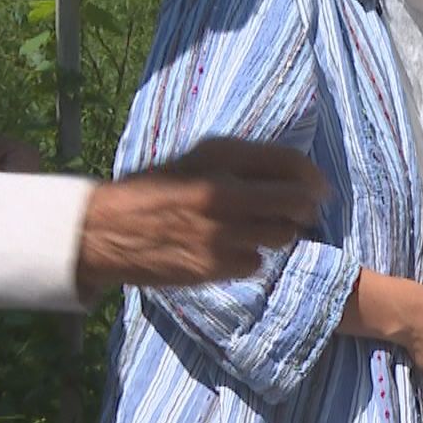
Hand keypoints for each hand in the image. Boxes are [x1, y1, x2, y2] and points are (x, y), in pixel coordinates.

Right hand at [76, 138, 328, 292]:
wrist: (103, 230)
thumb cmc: (154, 191)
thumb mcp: (196, 161)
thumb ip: (243, 162)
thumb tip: (298, 174)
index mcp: (221, 157)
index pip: (292, 164)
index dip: (314, 178)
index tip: (319, 188)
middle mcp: (225, 191)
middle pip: (297, 202)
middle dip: (306, 209)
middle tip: (302, 214)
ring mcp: (221, 232)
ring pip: (282, 236)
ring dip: (278, 234)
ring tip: (258, 230)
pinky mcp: (214, 265)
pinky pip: (256, 263)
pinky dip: (250, 259)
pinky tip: (229, 251)